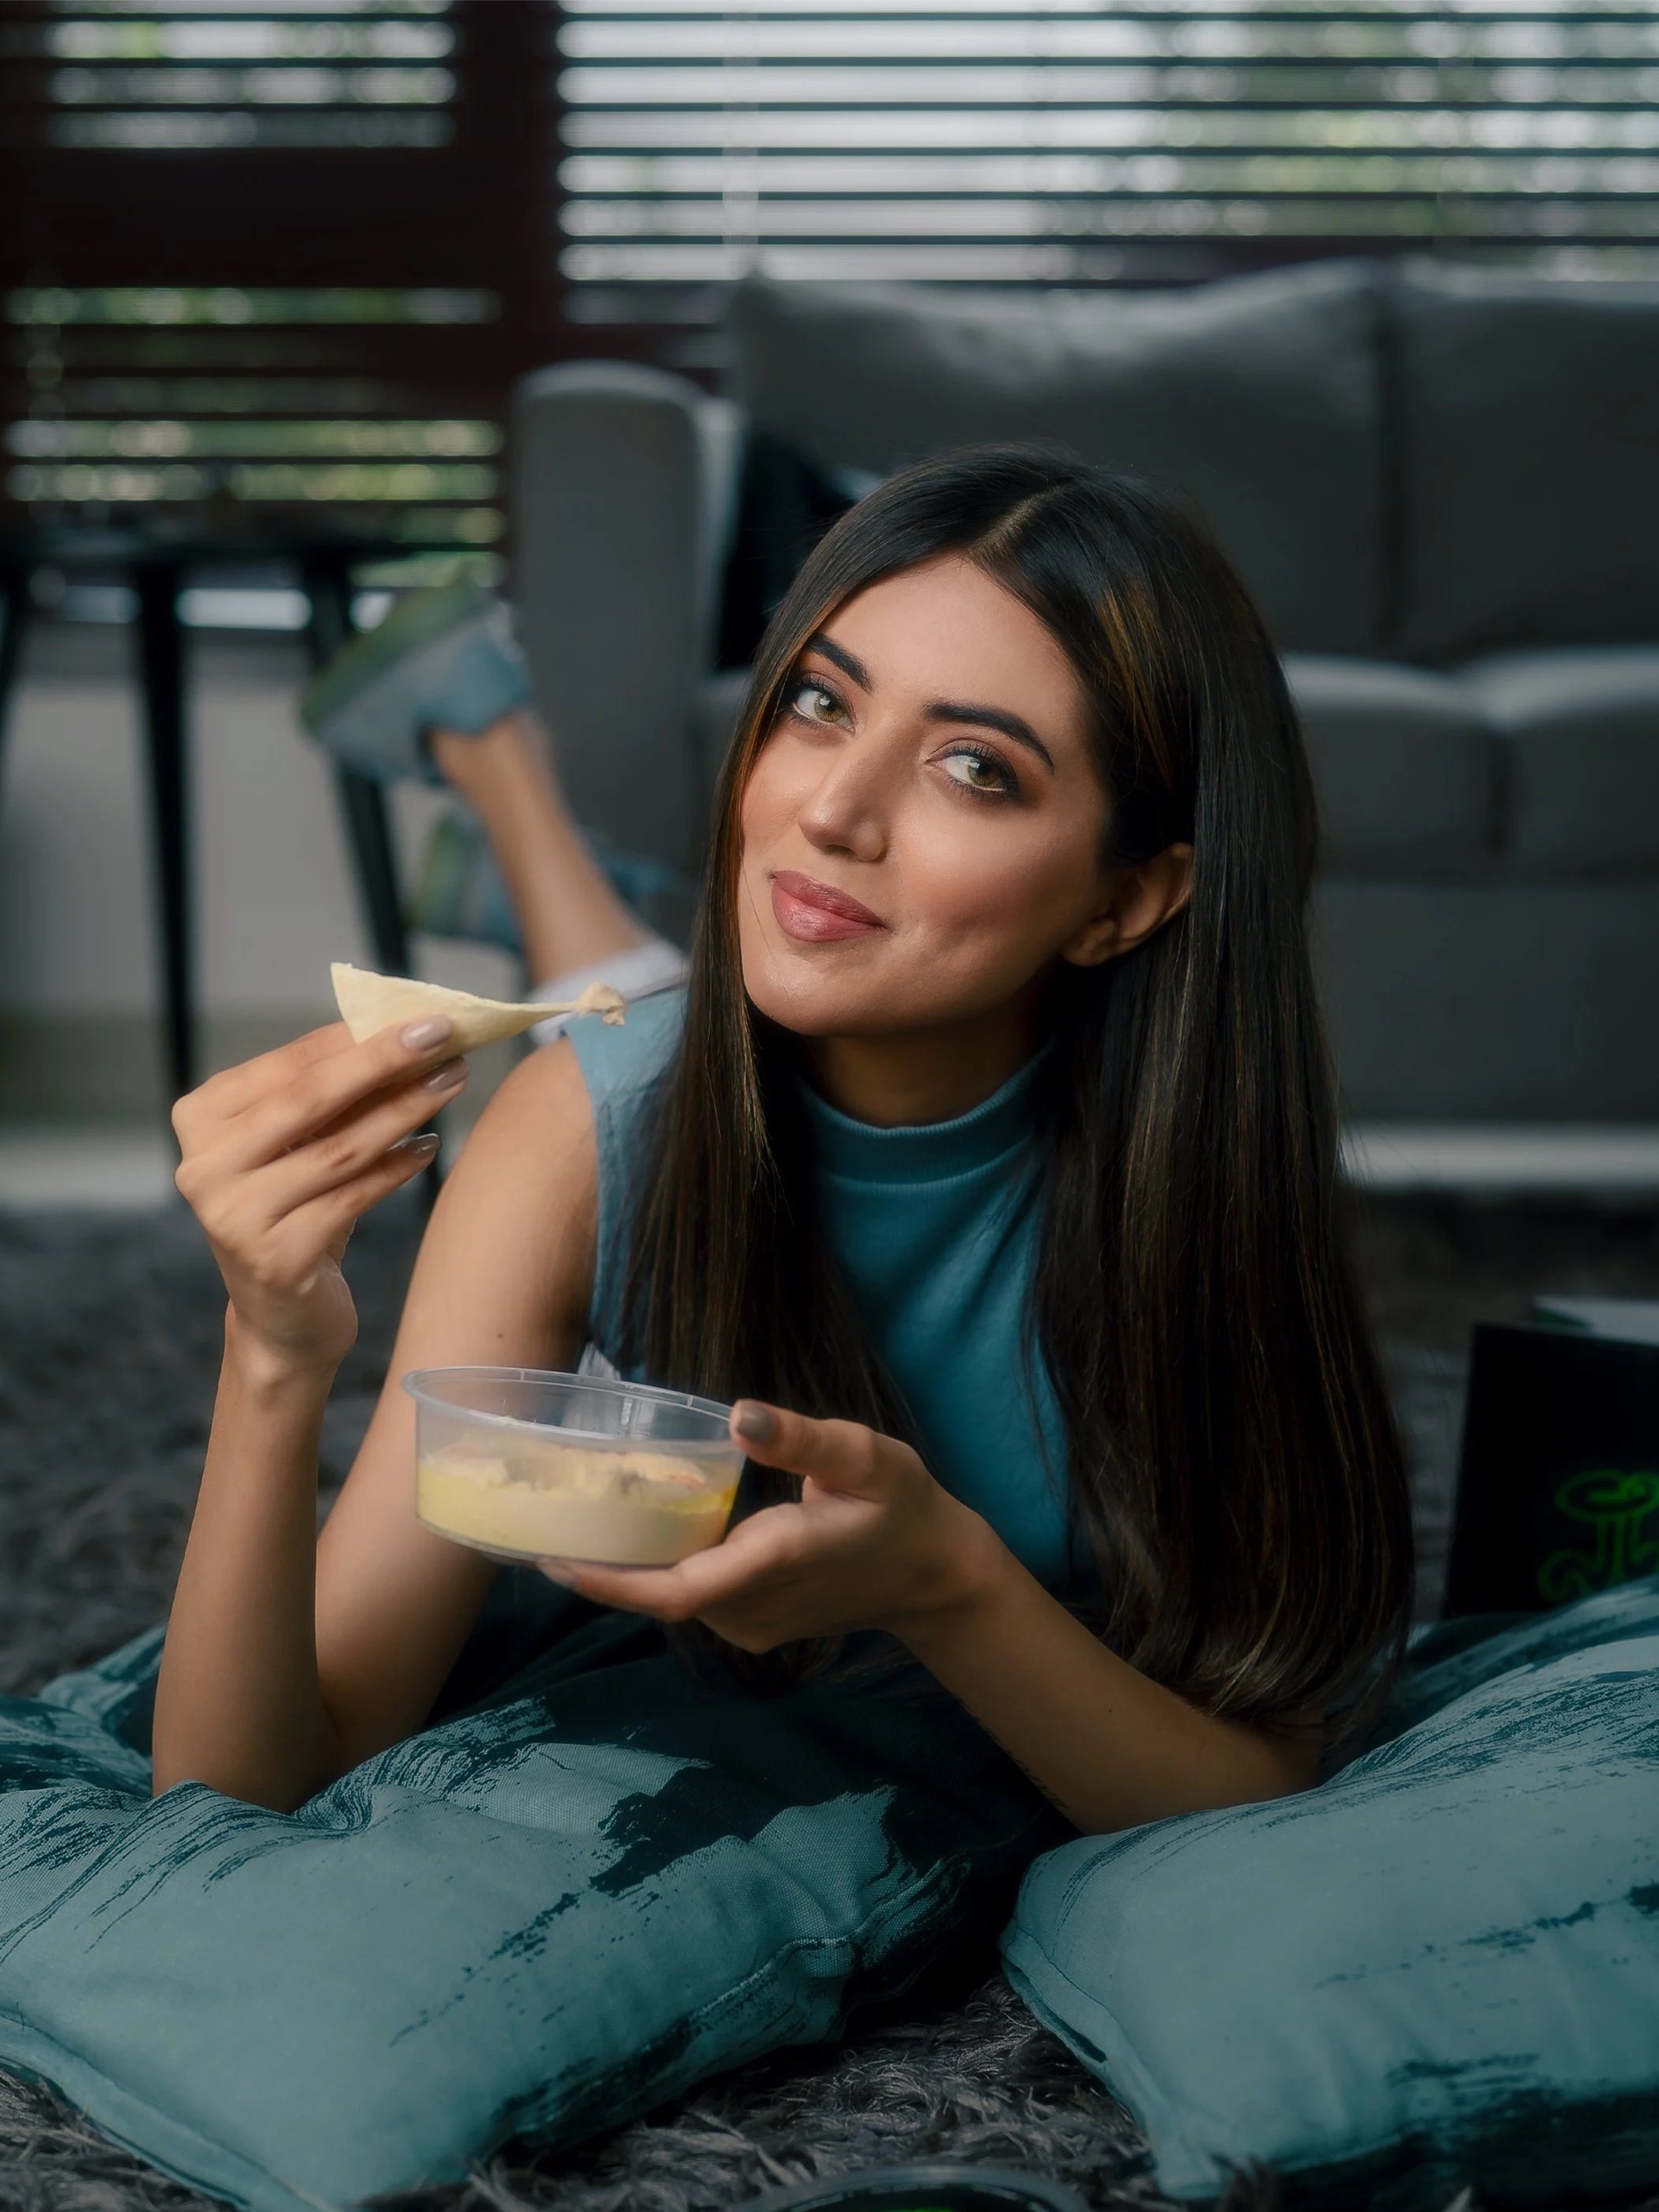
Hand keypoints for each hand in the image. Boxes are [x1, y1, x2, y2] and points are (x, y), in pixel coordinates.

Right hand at [172, 1014, 468, 1377]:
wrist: (281, 1316)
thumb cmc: (296, 1211)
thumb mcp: (298, 1145)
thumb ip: (326, 1092)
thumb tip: (400, 1024)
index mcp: (200, 1119)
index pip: (290, 1065)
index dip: (357, 1037)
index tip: (420, 1015)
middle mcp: (203, 1165)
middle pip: (311, 1099)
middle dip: (385, 1062)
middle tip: (444, 1037)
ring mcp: (234, 1216)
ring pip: (340, 1148)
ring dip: (404, 1110)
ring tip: (450, 1084)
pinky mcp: (275, 1258)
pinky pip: (354, 1197)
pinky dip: (398, 1168)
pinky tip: (430, 1148)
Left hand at [535, 1399, 1004, 1653]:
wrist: (934, 1575)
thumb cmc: (902, 1506)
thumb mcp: (865, 1456)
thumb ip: (801, 1439)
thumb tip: (736, 1414)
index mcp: (772, 1564)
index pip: (674, 1589)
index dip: (610, 1581)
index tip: (551, 1557)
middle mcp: (751, 1609)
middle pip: (657, 1595)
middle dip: (599, 1564)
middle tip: (540, 1516)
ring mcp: (751, 1627)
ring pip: (670, 1600)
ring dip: (624, 1567)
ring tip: (572, 1517)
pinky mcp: (751, 1628)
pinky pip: (689, 1600)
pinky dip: (655, 1571)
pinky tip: (634, 1531)